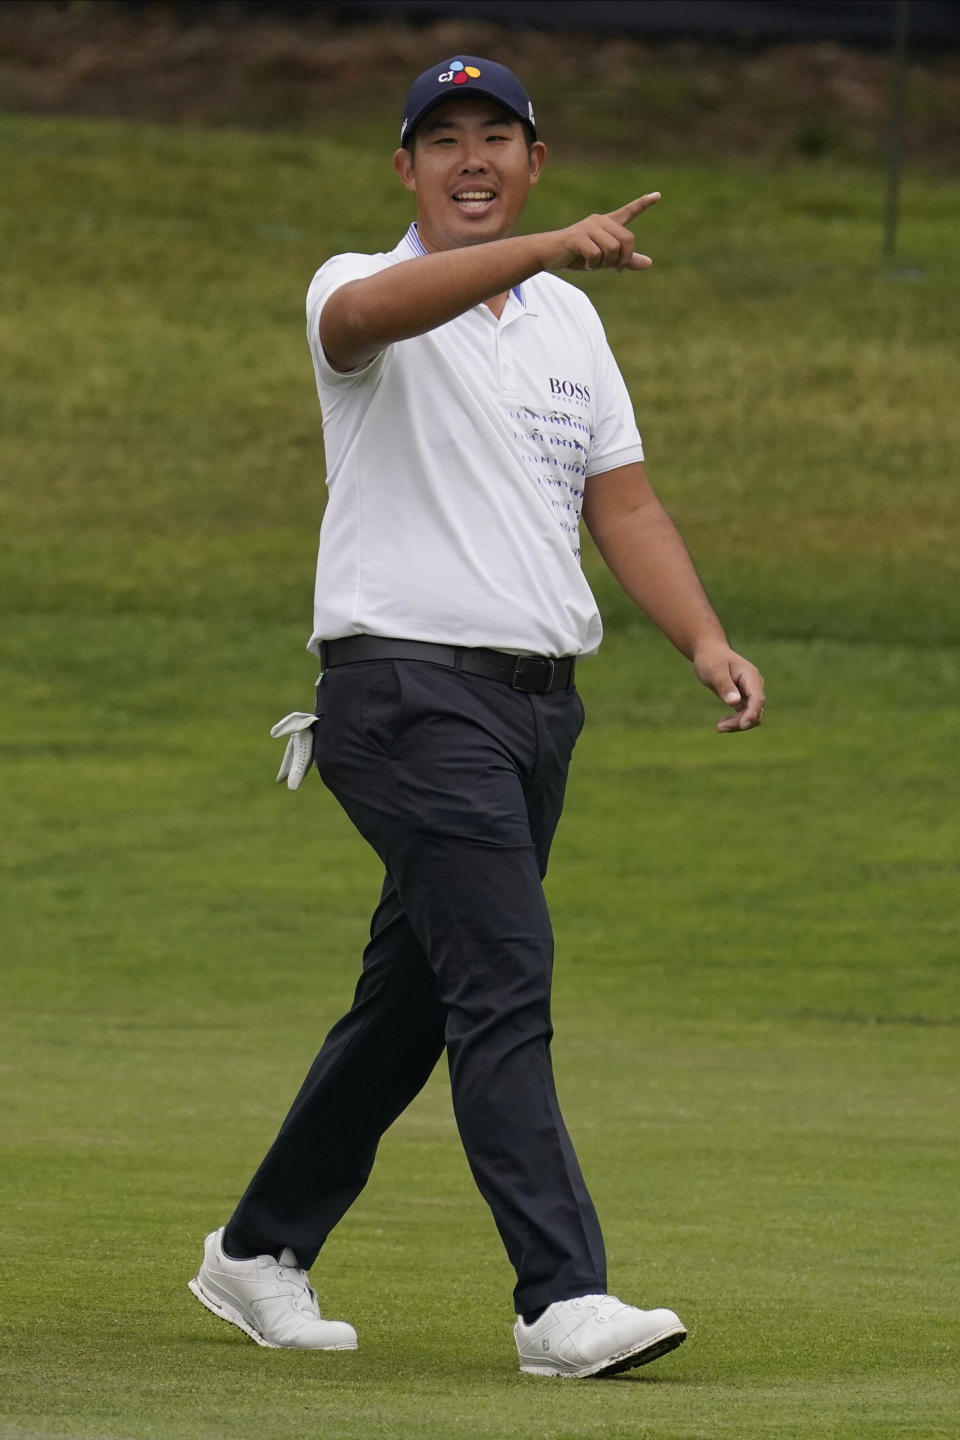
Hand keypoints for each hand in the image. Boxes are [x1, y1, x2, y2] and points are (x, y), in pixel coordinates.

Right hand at [541, 193, 660, 272]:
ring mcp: (588, 227)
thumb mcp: (604, 259)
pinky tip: (583, 262)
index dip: (643, 204)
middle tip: (613, 267)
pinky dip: (592, 264)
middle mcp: (600, 221)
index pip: (628, 212)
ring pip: (613, 249)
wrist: (549, 254)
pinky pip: (596, 255)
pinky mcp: (578, 236)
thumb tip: (649, 264)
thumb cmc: (577, 255)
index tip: (657, 195)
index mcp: (607, 224)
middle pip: (627, 240)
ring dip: (605, 264)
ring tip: (592, 263)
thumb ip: (626, 260)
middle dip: (622, 259)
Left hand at [693, 644, 765, 732]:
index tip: (742, 725)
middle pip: (756, 710)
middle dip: (742, 722)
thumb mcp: (714, 670)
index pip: (757, 698)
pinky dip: (735, 721)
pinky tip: (721, 723)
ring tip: (719, 727)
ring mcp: (750, 693)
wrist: (709, 652)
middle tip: (720, 727)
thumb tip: (735, 703)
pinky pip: (744, 715)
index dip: (752, 713)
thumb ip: (724, 685)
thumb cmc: (711, 658)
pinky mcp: (743, 699)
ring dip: (738, 724)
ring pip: (752, 715)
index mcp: (750, 676)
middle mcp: (754, 686)